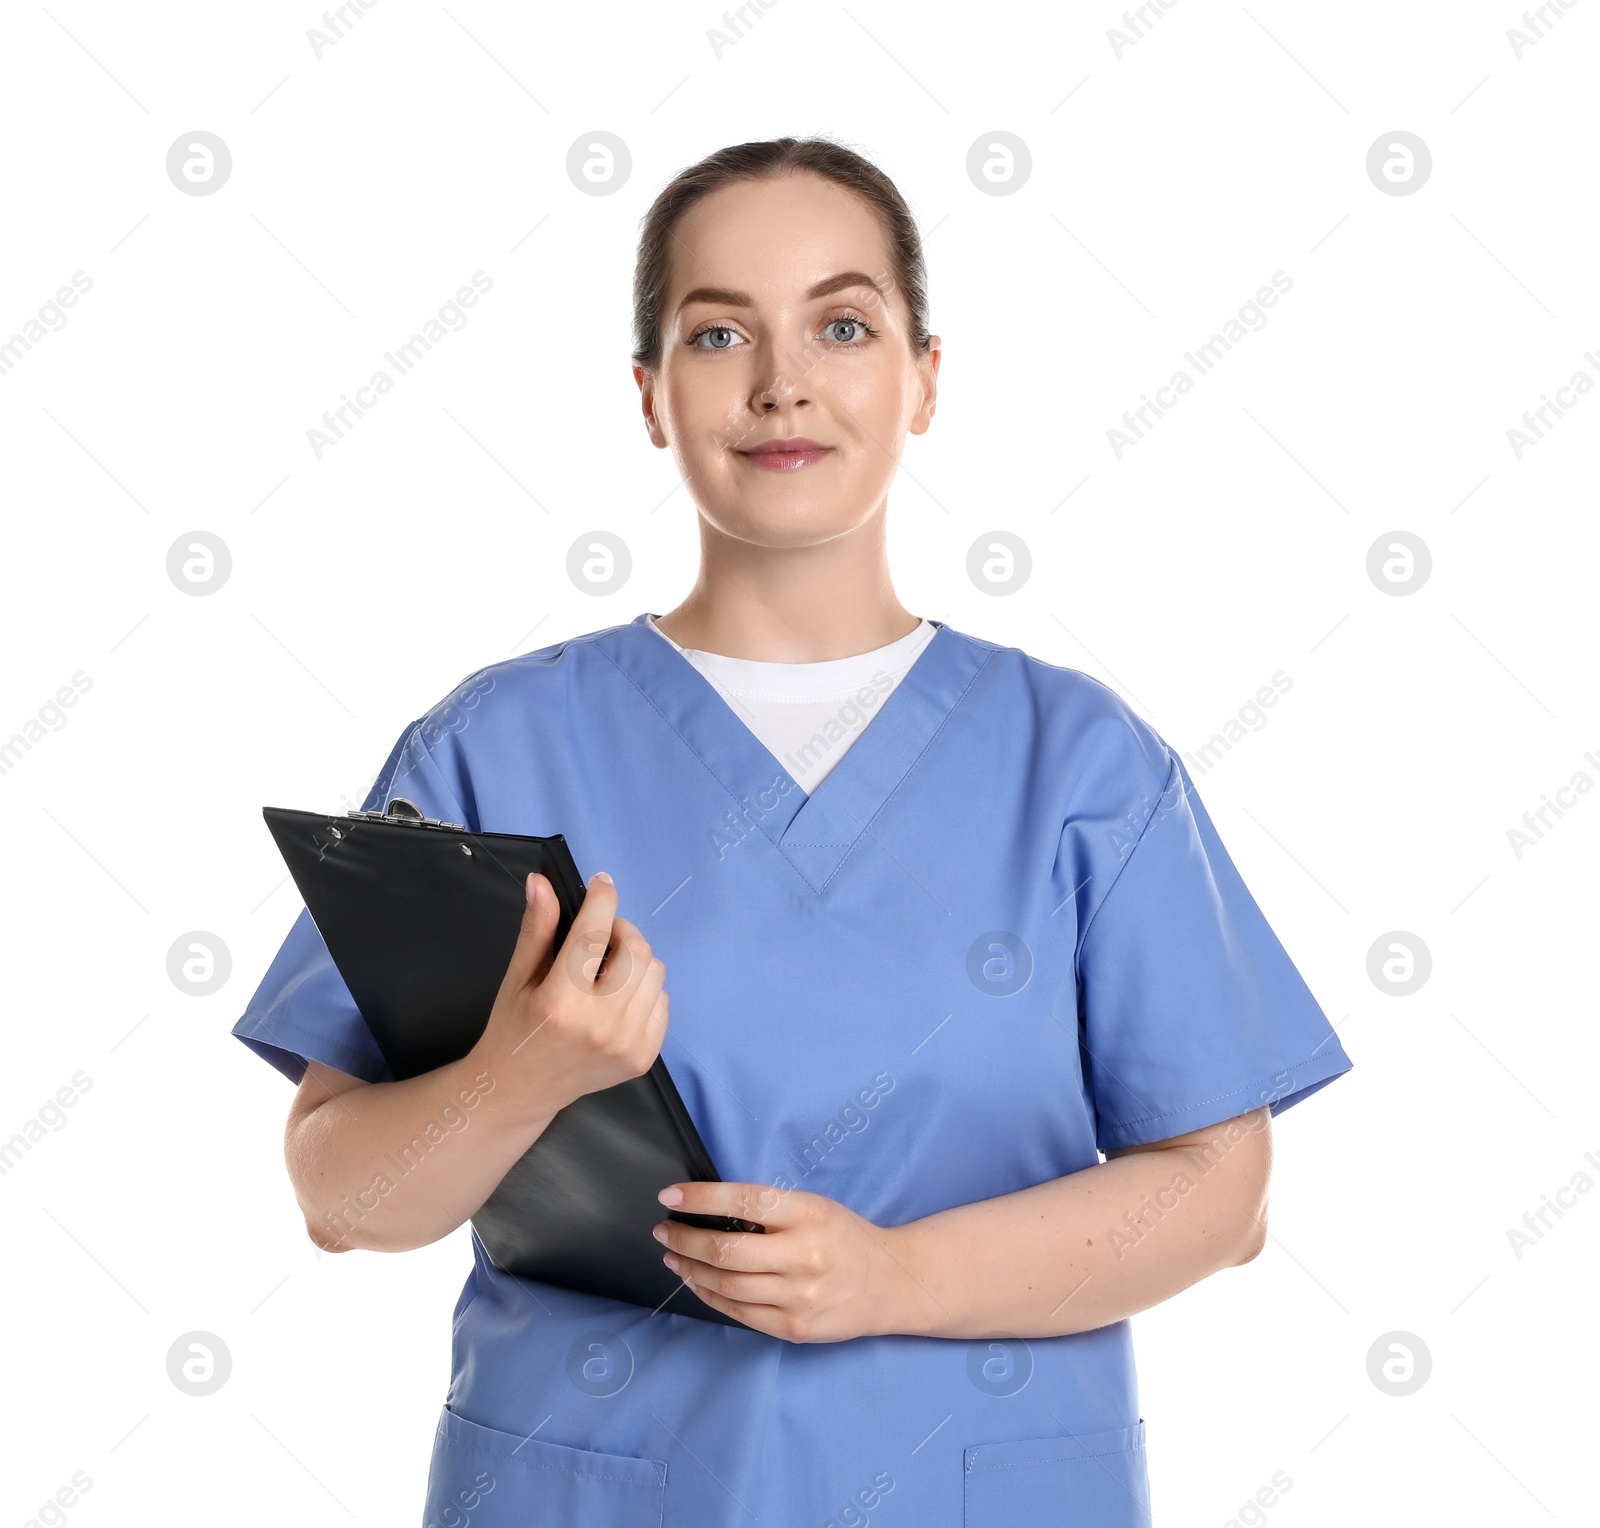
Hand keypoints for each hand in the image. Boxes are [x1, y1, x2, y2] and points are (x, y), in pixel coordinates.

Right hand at [471, 871, 668, 1125]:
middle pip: (636, 951)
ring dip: (635, 959)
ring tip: (608, 968)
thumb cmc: (514, 1029)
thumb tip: (541, 882)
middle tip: (602, 934)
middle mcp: (599, 1025)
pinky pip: (662, 1002)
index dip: (602, 900)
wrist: (520, 1090)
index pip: (593, 934)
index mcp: (561, 1003)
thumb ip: (536, 929)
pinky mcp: (643, 1058)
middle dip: (621, 930)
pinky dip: (645, 990)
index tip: (602, 884)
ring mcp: (626, 1045)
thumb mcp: (517, 977)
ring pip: (655, 973)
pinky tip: (618, 997)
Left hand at [652, 1182, 916, 1341]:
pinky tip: (697, 1282)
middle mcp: (803, 1255)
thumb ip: (769, 1210)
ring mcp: (798, 1296)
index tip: (670, 1196)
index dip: (699, 1198)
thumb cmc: (845, 1238)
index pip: (742, 1201)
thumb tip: (708, 1210)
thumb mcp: (814, 1207)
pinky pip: (738, 1313)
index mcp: (808, 1214)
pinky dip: (710, 1295)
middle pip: (726, 1250)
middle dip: (684, 1240)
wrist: (892, 1283)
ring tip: (674, 1256)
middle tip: (664, 1230)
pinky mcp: (794, 1326)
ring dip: (690, 1268)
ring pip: (726, 1284)